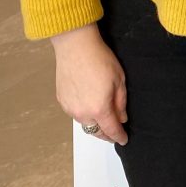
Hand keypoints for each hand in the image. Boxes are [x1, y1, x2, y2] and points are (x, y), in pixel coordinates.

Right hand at [51, 24, 127, 144]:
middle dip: (106, 134)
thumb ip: (121, 102)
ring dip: (94, 123)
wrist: (75, 46)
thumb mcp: (119, 79)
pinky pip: (75, 113)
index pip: (111, 130)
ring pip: (84, 123)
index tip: (123, 139)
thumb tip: (122, 118)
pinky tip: (88, 104)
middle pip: (96, 131)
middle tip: (113, 133)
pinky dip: (83, 113)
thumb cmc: (99, 59)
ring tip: (102, 118)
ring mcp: (70, 108)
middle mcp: (82, 113)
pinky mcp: (62, 101)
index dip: (119, 136)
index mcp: (99, 109)